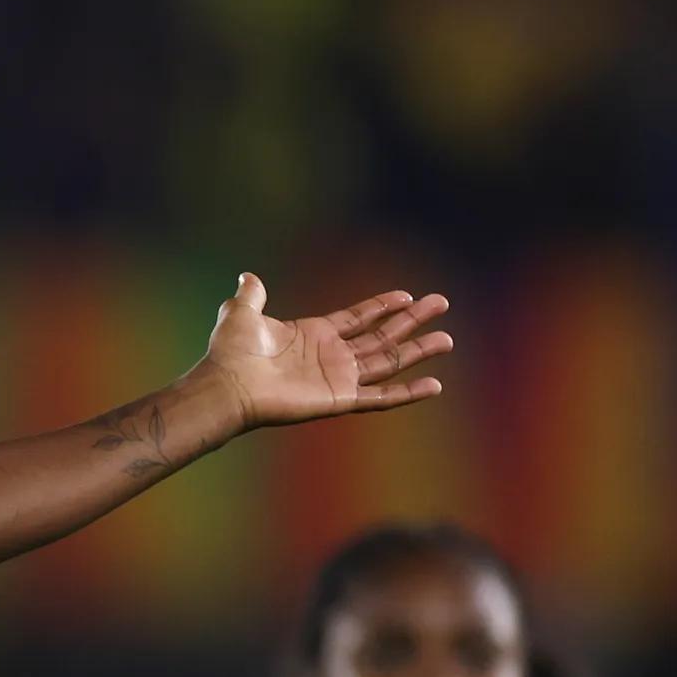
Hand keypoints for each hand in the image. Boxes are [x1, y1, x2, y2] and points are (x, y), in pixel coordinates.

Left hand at [191, 274, 452, 430]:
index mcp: (314, 333)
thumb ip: (251, 295)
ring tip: (447, 338)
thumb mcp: (242, 313)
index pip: (357, 317)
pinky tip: (434, 384)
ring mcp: (338, 378)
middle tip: (441, 303)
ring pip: (389, 362)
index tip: (408, 296)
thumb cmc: (232, 352)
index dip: (382, 306)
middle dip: (412, 321)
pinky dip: (408, 392)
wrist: (229, 385)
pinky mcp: (340, 399)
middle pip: (381, 335)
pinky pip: (381, 396)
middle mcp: (331, 355)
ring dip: (418, 350)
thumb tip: (248, 277)